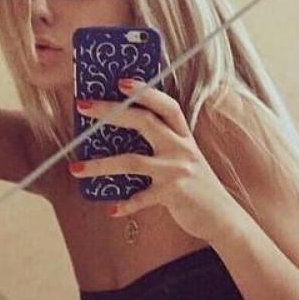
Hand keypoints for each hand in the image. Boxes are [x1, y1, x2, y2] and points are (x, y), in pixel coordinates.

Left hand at [70, 82, 242, 242]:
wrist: (222, 218)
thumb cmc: (196, 187)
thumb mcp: (184, 160)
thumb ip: (161, 146)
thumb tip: (118, 138)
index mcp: (183, 136)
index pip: (166, 106)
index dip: (144, 92)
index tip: (120, 81)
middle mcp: (182, 149)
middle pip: (144, 122)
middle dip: (111, 112)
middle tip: (83, 106)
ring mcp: (177, 171)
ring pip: (133, 161)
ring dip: (100, 165)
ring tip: (76, 168)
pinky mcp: (174, 195)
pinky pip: (142, 198)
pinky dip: (126, 205)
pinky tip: (111, 210)